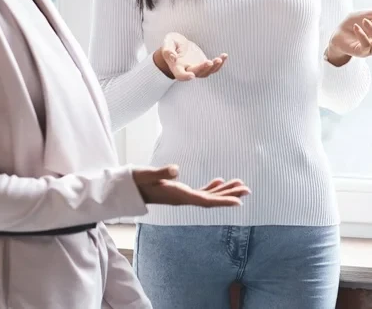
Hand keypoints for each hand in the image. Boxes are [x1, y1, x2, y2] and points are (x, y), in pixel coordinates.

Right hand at [132, 165, 249, 207]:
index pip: (205, 200)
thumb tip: (176, 170)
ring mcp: (181, 196)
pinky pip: (199, 192)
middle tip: (248, 190)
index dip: (222, 201)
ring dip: (224, 191)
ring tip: (240, 185)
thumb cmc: (134, 181)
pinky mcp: (178, 192)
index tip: (239, 202)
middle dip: (229, 195)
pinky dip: (211, 187)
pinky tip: (219, 181)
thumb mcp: (146, 174)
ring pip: (207, 196)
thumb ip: (160, 172)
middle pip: (210, 199)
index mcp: (178, 195)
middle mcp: (182, 198)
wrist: (124, 189)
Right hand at [154, 32, 226, 80]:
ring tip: (219, 59)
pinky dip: (219, 63)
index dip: (185, 77)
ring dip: (214, 67)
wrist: (178, 46)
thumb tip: (172, 57)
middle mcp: (187, 70)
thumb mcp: (168, 43)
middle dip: (203, 68)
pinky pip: (213, 68)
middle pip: (196, 73)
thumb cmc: (172, 44)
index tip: (191, 76)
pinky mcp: (204, 65)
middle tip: (209, 62)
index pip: (180, 75)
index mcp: (176, 67)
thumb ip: (168, 50)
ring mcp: (197, 69)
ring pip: (206, 72)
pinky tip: (224, 56)